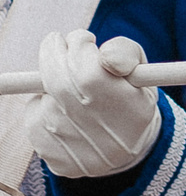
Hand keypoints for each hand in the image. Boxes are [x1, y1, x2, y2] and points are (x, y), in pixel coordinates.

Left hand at [31, 32, 161, 179]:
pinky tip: (63, 110)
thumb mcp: (141, 71)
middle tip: (57, 42)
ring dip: (53, 83)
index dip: (80, 47)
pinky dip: (44, 105)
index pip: (90, 73)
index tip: (82, 38)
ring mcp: (76, 150)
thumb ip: (126, 52)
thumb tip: (104, 55)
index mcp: (133, 112)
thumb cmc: (131, 99)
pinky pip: (35, 115)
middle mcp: (103, 136)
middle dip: (54, 54)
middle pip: (59, 83)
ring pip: (45, 98)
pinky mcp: (54, 158)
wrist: (125, 153)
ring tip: (74, 88)